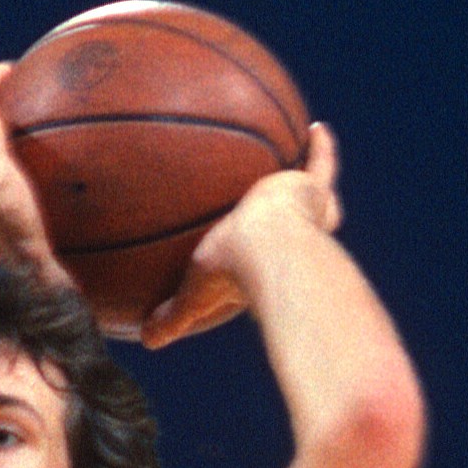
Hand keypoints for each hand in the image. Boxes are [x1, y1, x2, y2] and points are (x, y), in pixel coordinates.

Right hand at [0, 65, 74, 289]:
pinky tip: (16, 66)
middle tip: (30, 159)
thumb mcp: (26, 246)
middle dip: (15, 165)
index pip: (6, 212)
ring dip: (10, 122)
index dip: (15, 215)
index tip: (28, 216)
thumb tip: (74, 302)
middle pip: (2, 168)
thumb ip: (46, 271)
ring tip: (32, 108)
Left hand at [141, 122, 343, 348]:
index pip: (270, 263)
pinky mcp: (311, 188)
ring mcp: (306, 213)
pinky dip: (321, 147)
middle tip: (300, 211)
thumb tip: (145, 340)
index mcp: (272, 265)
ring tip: (307, 167)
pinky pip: (320, 162)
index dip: (268, 261)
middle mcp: (299, 240)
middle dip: (306, 222)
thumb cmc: (231, 276)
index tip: (268, 255)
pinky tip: (316, 127)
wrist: (264, 250)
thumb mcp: (195, 296)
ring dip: (310, 185)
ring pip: (313, 198)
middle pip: (305, 230)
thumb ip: (173, 316)